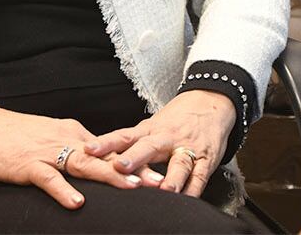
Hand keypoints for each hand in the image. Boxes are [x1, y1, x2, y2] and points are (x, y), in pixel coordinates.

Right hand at [0, 100, 162, 208]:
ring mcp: (48, 152)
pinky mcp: (28, 165)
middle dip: (135, 170)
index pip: (110, 149)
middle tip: (160, 183)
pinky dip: (63, 191)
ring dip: (110, 177)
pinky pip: (49, 178)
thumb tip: (97, 163)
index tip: (160, 170)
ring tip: (133, 188)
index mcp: (74, 134)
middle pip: (106, 157)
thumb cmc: (15, 136)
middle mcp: (66, 140)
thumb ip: (74, 150)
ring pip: (85, 164)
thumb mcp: (52, 138)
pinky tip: (77, 203)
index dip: (136, 161)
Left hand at [83, 90, 235, 196]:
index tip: (89, 150)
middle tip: (120, 167)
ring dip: (171, 177)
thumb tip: (101, 159)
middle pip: (149, 147)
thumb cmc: (177, 118)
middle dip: (134, 158)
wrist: (211, 102)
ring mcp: (187, 148)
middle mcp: (166, 138)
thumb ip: (131, 143)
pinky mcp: (205, 159)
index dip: (107, 143)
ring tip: (163, 189)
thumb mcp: (152, 125)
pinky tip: (186, 199)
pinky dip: (193, 189)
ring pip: (179, 163)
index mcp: (150, 130)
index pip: (124, 135)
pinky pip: (200, 176)